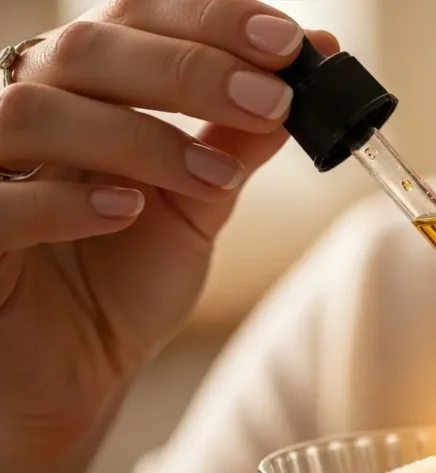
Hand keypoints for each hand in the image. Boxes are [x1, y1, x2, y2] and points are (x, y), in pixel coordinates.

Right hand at [0, 0, 338, 460]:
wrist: (75, 370)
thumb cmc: (125, 278)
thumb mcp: (198, 204)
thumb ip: (236, 142)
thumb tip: (304, 79)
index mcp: (86, 90)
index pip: (134, 17)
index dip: (209, 20)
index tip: (287, 42)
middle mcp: (26, 111)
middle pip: (86, 48)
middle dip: (190, 68)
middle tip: (270, 100)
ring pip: (35, 111)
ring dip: (141, 137)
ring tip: (216, 178)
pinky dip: (64, 200)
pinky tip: (126, 211)